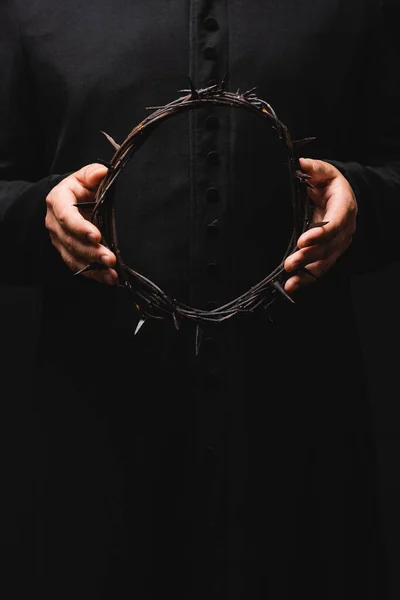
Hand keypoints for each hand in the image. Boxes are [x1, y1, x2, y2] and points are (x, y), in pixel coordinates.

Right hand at [45, 163, 117, 284]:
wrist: (73, 200)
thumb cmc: (82, 187)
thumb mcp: (86, 176)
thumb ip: (93, 174)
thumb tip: (102, 172)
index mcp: (58, 201)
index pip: (66, 216)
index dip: (80, 227)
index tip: (96, 236)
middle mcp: (54, 223)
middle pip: (71, 241)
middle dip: (91, 252)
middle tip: (110, 259)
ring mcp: (59, 240)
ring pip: (74, 257)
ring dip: (93, 268)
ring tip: (112, 274)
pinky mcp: (67, 252)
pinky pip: (78, 266)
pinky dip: (94, 274)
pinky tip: (109, 279)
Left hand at [283, 157, 357, 292]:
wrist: (341, 196)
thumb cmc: (331, 184)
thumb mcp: (324, 172)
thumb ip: (313, 169)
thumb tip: (300, 163)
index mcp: (344, 208)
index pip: (334, 223)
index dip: (320, 233)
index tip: (303, 240)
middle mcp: (344, 229)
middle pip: (327, 247)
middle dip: (308, 256)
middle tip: (290, 263)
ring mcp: (338, 244)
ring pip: (324, 261)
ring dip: (306, 272)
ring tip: (290, 281)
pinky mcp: (330, 253)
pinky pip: (320, 268)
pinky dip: (307, 278)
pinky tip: (293, 285)